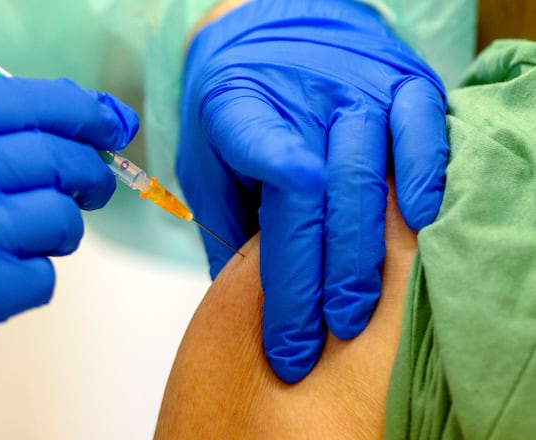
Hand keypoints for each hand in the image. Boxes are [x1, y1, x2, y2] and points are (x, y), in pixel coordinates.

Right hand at [0, 77, 137, 411]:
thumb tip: (83, 118)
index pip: (25, 100)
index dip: (81, 110)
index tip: (108, 122)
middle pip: (56, 156)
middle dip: (91, 172)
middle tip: (94, 185)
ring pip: (61, 217)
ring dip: (62, 231)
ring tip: (36, 239)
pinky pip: (45, 275)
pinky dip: (33, 279)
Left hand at [178, 0, 447, 381]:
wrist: (273, 27)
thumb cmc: (236, 105)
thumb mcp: (206, 157)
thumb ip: (222, 221)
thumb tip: (235, 302)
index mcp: (240, 108)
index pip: (265, 166)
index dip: (279, 247)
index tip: (282, 308)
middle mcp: (304, 97)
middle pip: (319, 197)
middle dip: (315, 282)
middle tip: (309, 343)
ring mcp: (360, 88)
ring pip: (370, 178)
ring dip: (363, 257)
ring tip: (354, 318)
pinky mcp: (403, 82)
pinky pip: (425, 131)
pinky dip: (427, 180)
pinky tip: (420, 229)